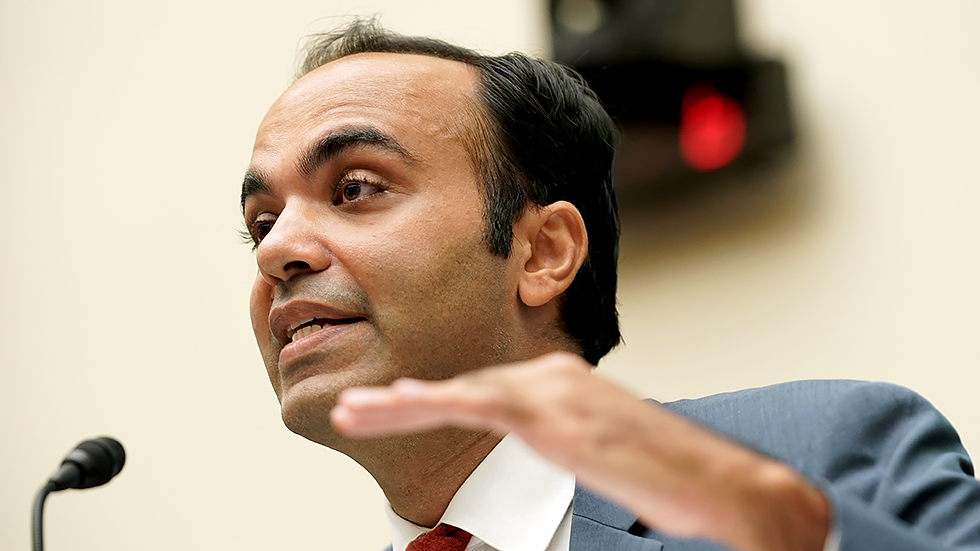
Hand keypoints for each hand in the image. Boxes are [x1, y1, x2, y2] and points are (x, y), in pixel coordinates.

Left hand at [331, 352, 829, 550]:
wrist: (725, 487)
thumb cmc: (671, 479)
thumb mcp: (601, 454)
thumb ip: (561, 444)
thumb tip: (535, 461)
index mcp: (565, 385)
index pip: (488, 389)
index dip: (438, 398)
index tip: (397, 404)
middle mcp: (556, 377)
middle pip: (467, 387)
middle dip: (409, 399)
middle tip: (358, 407)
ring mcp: (556, 392)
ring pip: (462, 393)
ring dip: (402, 403)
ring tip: (355, 411)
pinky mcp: (556, 417)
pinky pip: (476, 407)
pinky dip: (427, 405)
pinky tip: (392, 406)